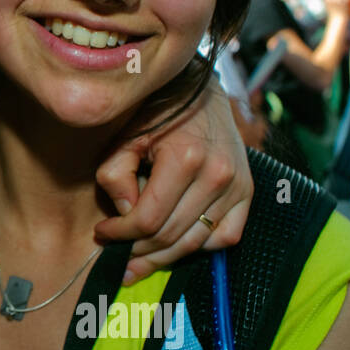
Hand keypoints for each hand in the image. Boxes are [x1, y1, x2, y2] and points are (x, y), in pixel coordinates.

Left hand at [95, 83, 251, 283]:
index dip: (120, 235)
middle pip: (171, 236)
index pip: (148, 219)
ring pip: (197, 242)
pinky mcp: (247, 191)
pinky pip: (226, 236)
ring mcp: (237, 185)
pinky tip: (176, 244)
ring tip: (139, 260)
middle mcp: (217, 175)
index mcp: (185, 158)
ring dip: (165, 257)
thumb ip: (116, 177)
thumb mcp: (124, 136)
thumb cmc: (156, 112)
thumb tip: (124, 215)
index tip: (101, 234)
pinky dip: (200, 246)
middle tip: (117, 258)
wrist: (198, 90)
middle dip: (138, 252)